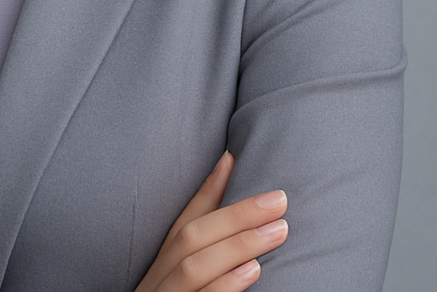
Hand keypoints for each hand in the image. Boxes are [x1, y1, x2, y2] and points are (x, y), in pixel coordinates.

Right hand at [133, 152, 288, 291]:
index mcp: (160, 266)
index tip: (234, 158)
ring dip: (237, 245)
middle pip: (190, 237)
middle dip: (235, 216)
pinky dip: (224, 284)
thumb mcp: (180, 284)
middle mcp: (157, 278)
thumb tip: (241, 225)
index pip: (183, 221)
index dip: (207, 190)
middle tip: (279, 200)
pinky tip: (253, 271)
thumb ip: (204, 258)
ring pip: (193, 265)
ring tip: (278, 231)